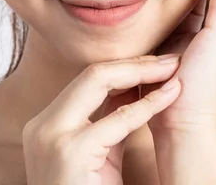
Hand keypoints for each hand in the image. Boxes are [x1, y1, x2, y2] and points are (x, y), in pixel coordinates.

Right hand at [22, 54, 182, 184]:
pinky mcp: (70, 152)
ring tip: (173, 68)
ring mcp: (51, 137)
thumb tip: (134, 91)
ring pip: (98, 81)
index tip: (155, 65)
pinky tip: (170, 95)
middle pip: (91, 74)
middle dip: (135, 62)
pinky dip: (147, 104)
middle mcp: (42, 126)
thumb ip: (107, 125)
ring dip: (142, 71)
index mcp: (46, 125)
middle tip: (170, 59)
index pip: (86, 82)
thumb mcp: (98, 156)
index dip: (125, 69)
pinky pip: (116, 119)